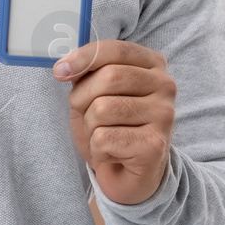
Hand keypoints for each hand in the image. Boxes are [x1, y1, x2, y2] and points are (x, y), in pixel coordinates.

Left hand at [54, 40, 175, 205]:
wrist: (127, 174)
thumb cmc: (110, 127)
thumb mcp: (94, 93)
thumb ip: (86, 73)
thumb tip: (64, 67)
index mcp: (152, 65)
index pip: (115, 49)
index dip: (83, 57)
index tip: (59, 71)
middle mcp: (165, 86)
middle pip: (108, 77)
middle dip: (82, 97)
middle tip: (85, 114)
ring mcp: (164, 116)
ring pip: (102, 109)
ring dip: (89, 127)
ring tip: (103, 135)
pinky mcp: (155, 146)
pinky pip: (103, 138)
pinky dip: (96, 149)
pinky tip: (111, 154)